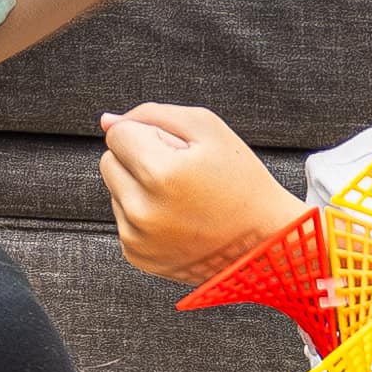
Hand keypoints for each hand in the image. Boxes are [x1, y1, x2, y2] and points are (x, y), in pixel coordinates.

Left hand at [101, 100, 290, 279]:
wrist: (265, 242)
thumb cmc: (241, 181)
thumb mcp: (208, 129)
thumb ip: (152, 114)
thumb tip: (107, 121)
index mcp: (159, 173)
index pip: (118, 134)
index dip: (149, 134)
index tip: (178, 150)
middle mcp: (142, 211)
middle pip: (109, 162)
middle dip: (138, 159)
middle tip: (181, 172)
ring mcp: (137, 238)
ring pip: (115, 191)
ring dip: (140, 188)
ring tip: (183, 199)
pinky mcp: (138, 256)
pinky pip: (125, 220)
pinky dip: (145, 214)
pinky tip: (178, 219)